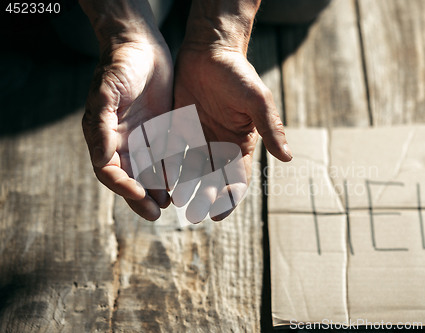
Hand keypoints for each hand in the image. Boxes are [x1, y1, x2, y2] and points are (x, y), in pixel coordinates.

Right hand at [82, 38, 173, 220]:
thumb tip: (102, 161)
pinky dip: (170, 171)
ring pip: (148, 171)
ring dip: (156, 188)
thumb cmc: (120, 65)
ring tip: (168, 203)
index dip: (123, 187)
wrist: (142, 45)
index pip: (110, 171)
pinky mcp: (160, 130)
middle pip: (129, 177)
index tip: (140, 196)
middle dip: (141, 196)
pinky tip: (180, 182)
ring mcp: (141, 136)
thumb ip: (103, 126)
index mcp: (103, 135)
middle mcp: (121, 141)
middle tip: (156, 212)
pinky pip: (164, 156)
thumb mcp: (108, 92)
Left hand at [170, 42, 292, 220]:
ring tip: (178, 202)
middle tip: (194, 215)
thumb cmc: (238, 73)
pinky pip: (174, 154)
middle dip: (205, 198)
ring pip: (192, 171)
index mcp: (241, 144)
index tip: (217, 215)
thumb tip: (288, 158)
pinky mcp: (180, 129)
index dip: (229, 198)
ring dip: (187, 187)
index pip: (237, 179)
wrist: (209, 50)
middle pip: (213, 180)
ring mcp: (200, 139)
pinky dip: (169, 169)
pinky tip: (161, 181)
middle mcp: (221, 146)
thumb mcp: (257, 100)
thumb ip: (270, 128)